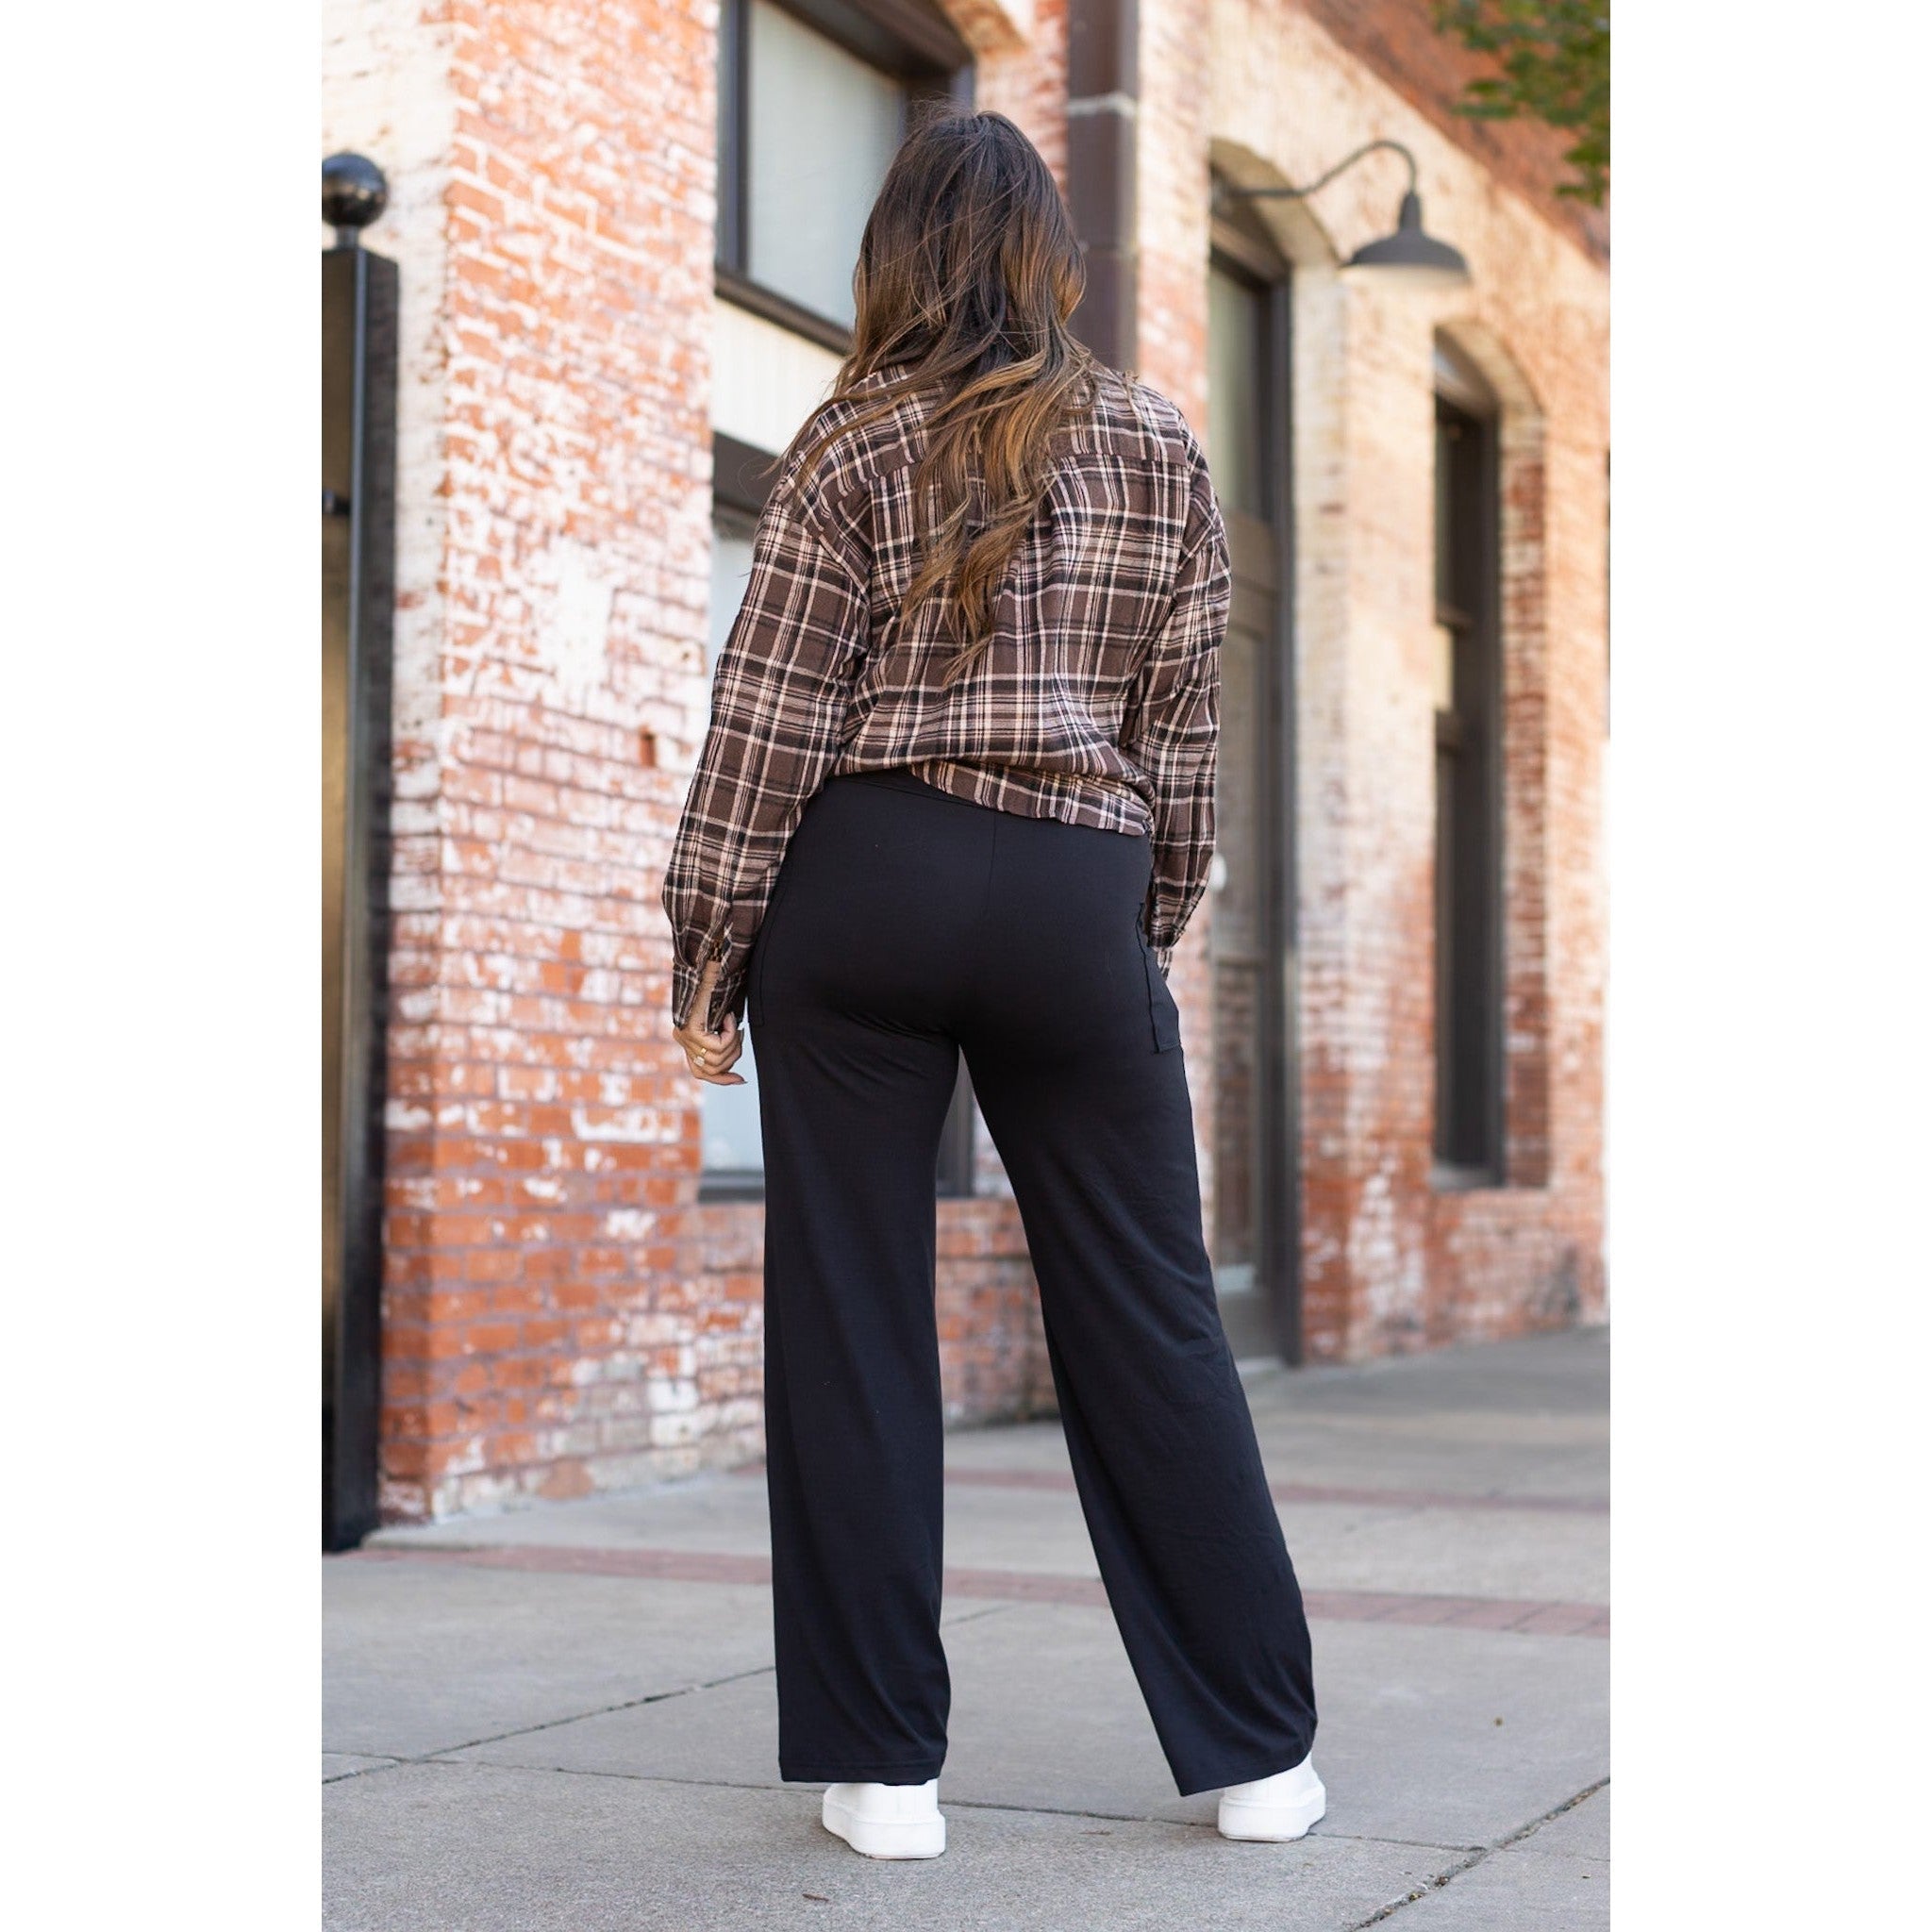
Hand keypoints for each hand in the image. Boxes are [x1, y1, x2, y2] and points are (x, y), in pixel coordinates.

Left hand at [672, 956, 747, 1084]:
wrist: (708, 961)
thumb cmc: (717, 983)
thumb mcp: (721, 1016)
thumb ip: (723, 1037)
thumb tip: (737, 1067)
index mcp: (686, 1037)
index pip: (700, 1073)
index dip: (722, 1080)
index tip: (741, 1080)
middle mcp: (682, 1039)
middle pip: (714, 1069)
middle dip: (734, 1054)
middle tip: (738, 1032)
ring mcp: (684, 1035)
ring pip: (718, 1059)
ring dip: (733, 1042)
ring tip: (733, 1023)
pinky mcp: (690, 1030)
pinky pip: (717, 1047)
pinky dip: (729, 1034)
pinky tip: (728, 1017)